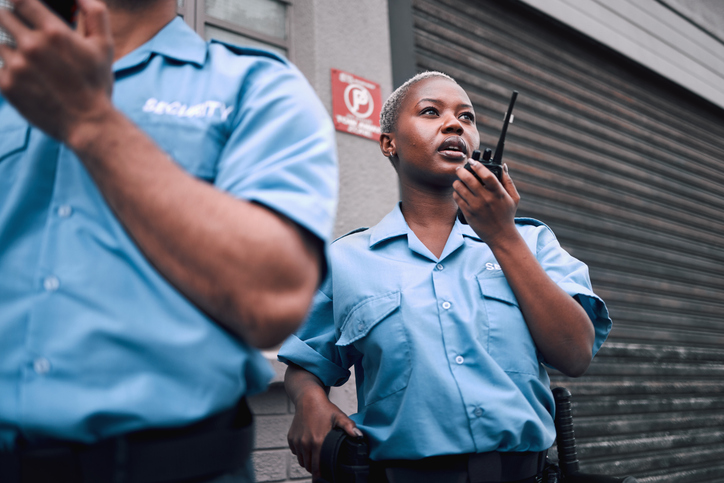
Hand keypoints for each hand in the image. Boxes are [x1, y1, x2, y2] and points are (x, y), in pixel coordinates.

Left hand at [0, 0, 113, 141]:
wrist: (88, 124)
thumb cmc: (97, 84)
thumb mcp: (104, 46)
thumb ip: (95, 12)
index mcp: (54, 31)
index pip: (19, 0)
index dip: (19, 2)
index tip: (21, 8)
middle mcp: (31, 45)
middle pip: (2, 15)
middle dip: (9, 19)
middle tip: (20, 31)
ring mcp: (16, 65)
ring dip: (9, 47)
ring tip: (29, 62)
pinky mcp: (6, 85)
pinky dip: (6, 68)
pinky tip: (24, 77)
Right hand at [287, 395, 361, 478]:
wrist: (308, 399)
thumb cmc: (325, 408)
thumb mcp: (339, 417)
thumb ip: (349, 428)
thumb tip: (359, 436)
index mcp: (317, 442)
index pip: (317, 468)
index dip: (321, 474)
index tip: (326, 475)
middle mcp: (305, 444)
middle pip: (308, 467)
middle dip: (315, 468)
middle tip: (323, 464)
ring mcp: (296, 442)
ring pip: (301, 461)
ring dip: (308, 461)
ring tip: (316, 455)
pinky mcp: (291, 439)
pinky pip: (295, 452)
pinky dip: (301, 452)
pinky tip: (308, 446)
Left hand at [453, 160, 520, 244]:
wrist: (501, 235)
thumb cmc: (507, 215)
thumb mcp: (513, 198)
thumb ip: (508, 181)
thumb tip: (504, 166)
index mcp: (498, 193)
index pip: (486, 175)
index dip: (478, 166)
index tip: (472, 161)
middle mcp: (486, 199)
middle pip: (469, 179)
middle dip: (461, 171)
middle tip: (460, 168)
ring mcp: (476, 206)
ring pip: (460, 188)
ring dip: (457, 182)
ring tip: (458, 181)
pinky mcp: (468, 213)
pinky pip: (457, 198)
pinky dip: (456, 193)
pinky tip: (459, 192)